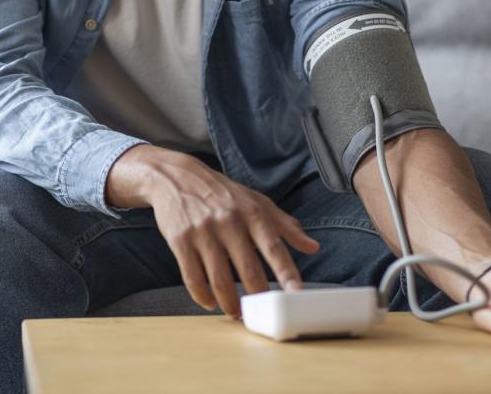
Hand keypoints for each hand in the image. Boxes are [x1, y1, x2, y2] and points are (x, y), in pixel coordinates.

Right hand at [115, 147, 319, 317]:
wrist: (177, 177)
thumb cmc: (223, 194)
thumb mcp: (257, 202)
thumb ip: (285, 226)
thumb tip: (313, 247)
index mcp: (252, 213)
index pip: (274, 247)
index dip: (286, 272)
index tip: (296, 294)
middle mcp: (229, 222)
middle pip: (248, 270)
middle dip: (258, 297)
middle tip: (263, 314)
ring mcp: (203, 232)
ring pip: (220, 279)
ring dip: (230, 304)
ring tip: (237, 313)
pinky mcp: (180, 241)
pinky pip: (192, 277)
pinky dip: (202, 296)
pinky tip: (210, 302)